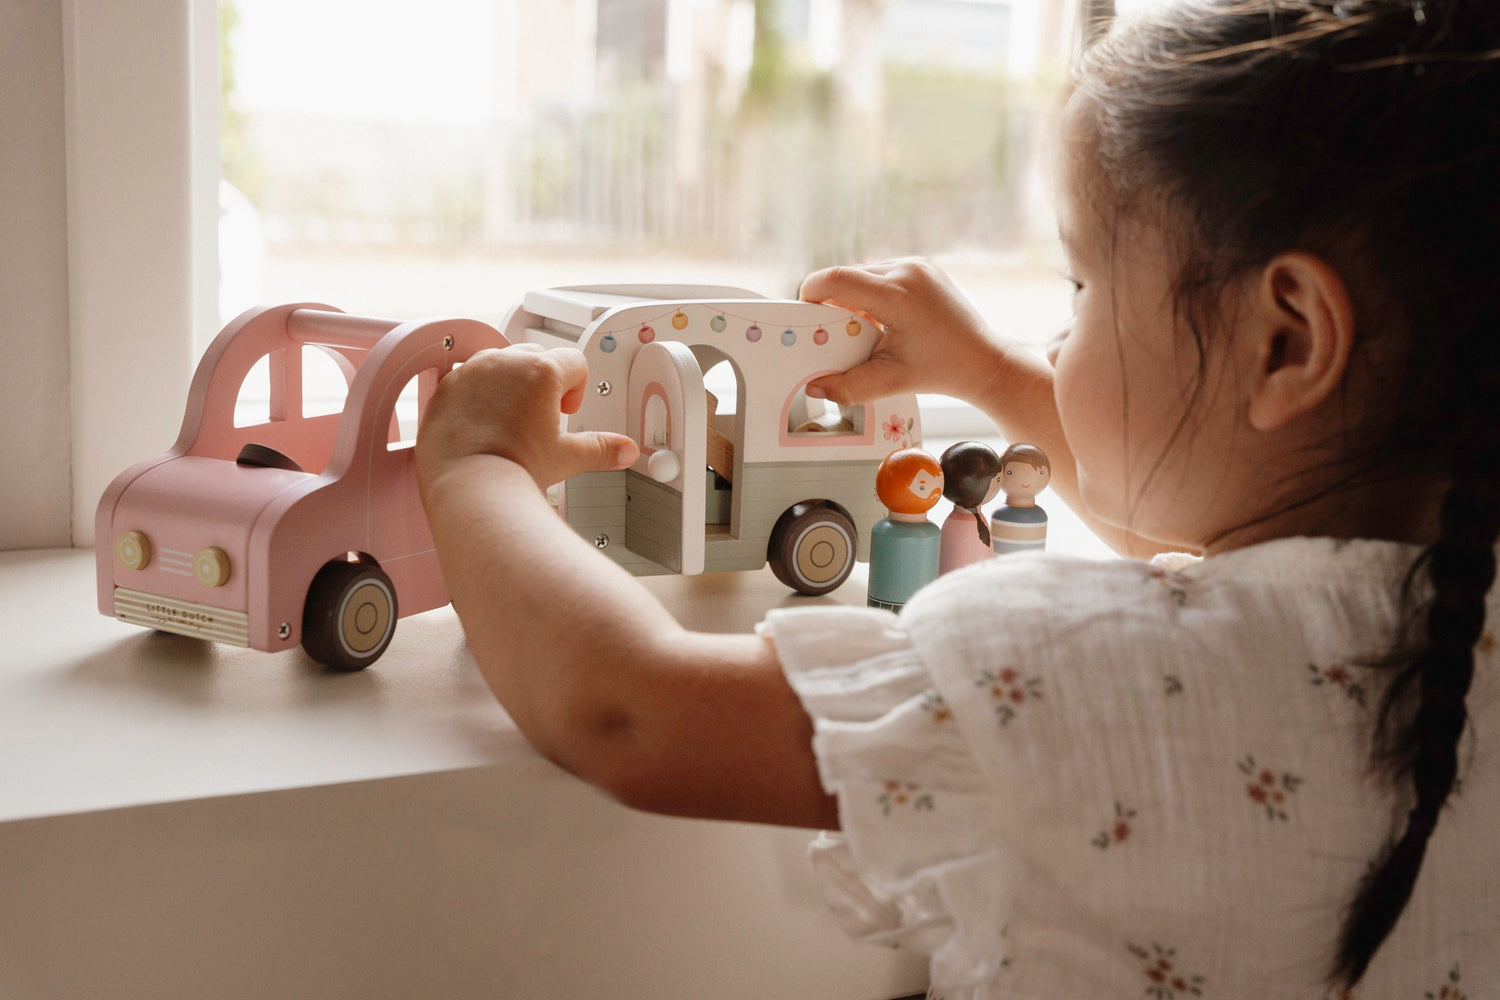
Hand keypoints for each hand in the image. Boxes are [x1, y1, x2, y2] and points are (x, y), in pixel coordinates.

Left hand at [416, 344, 638, 491]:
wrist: (468, 488)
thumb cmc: (513, 470)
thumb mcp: (566, 457)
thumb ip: (601, 448)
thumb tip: (624, 451)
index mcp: (541, 371)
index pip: (574, 361)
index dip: (577, 389)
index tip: (565, 413)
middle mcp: (504, 363)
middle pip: (537, 357)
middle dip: (543, 384)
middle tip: (540, 421)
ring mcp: (471, 372)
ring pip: (499, 365)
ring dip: (508, 385)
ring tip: (509, 425)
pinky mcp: (445, 388)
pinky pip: (466, 381)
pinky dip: (475, 397)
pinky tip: (481, 429)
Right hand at [799, 258, 1002, 404]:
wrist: (984, 361)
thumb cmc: (942, 371)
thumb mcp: (891, 381)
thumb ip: (848, 386)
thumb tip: (814, 388)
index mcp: (897, 295)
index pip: (836, 279)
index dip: (811, 295)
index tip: (807, 317)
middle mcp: (907, 270)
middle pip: (846, 275)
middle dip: (832, 302)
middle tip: (833, 333)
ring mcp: (917, 265)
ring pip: (862, 273)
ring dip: (852, 297)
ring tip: (862, 329)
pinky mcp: (922, 267)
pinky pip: (881, 273)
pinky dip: (871, 293)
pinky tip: (881, 319)